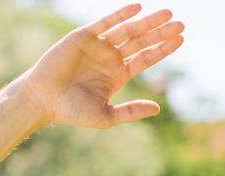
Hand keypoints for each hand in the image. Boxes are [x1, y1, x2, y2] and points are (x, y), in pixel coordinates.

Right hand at [20, 5, 184, 129]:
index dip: (163, 48)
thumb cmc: (71, 111)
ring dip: (147, 22)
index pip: (145, 58)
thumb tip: (158, 108)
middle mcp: (110, 57)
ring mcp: (98, 45)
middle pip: (141, 41)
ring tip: (168, 13)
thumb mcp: (106, 116)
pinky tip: (138, 8)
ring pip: (128, 30)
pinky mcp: (84, 35)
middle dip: (160, 32)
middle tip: (180, 24)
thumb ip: (131, 112)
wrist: (43, 100)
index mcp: (117, 75)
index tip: (181, 38)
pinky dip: (121, 14)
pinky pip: (106, 22)